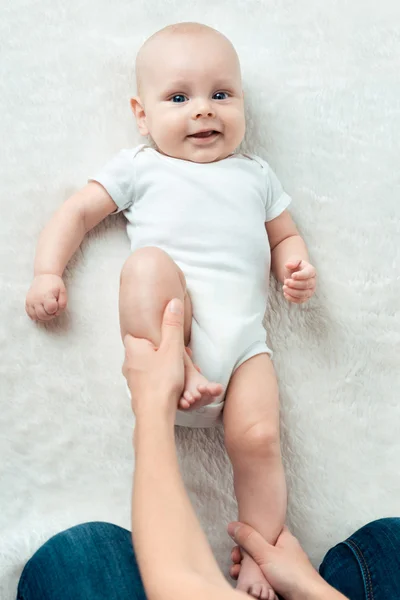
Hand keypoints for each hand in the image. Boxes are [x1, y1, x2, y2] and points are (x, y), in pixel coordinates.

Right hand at [25, 274, 66, 320]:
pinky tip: (40, 311)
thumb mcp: (63, 292)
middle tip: (53, 310)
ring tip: (47, 311)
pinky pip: (29, 314)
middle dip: (50, 315)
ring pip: (35, 316)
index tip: (57, 305)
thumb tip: (57, 313)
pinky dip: (35, 315)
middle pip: (42, 315)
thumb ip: (62, 304)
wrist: (44, 275)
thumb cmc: (55, 284)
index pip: (51, 310)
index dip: (56, 310)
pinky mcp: (27, 302)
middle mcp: (36, 299)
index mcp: (46, 296)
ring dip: (43, 317)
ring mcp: (30, 301)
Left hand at [122, 298, 184, 417]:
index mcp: (133, 348)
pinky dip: (159, 378)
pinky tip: (171, 383)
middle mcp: (128, 363)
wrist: (155, 414)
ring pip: (146, 366)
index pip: (136, 334)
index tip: (163, 338)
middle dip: (159, 351)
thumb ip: (172, 325)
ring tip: (177, 369)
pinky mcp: (138, 392)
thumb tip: (173, 302)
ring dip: (161, 366)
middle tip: (176, 354)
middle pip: (143, 350)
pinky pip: (148, 379)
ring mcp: (132, 379)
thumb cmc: (162, 380)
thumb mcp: (172, 349)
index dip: (150, 334)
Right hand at [228, 523, 323, 599]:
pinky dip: (251, 577)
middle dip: (243, 553)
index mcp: (283, 537)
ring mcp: (280, 566)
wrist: (307, 599)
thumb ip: (248, 539)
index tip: (238, 539)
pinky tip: (243, 580)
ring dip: (244, 567)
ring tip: (236, 572)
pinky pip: (261, 575)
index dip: (250, 531)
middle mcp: (282, 550)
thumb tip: (232, 525)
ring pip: (257, 562)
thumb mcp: (266, 553)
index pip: (265, 527)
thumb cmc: (292, 574)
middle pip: (257, 546)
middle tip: (235, 559)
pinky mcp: (278, 580)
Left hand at [282, 257, 315, 303]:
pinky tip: (285, 293)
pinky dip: (292, 298)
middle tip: (286, 281)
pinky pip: (300, 300)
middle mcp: (313, 281)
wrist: (295, 275)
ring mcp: (310, 290)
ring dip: (292, 292)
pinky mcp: (305, 297)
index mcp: (311, 271)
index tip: (292, 276)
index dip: (301, 275)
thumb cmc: (296, 268)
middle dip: (294, 284)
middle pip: (306, 285)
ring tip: (284, 287)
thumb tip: (288, 265)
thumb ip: (292, 262)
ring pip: (303, 294)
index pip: (308, 274)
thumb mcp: (295, 262)